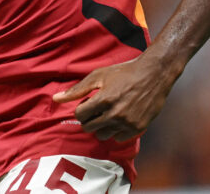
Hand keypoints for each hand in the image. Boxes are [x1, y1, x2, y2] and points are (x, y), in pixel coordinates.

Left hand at [52, 54, 177, 142]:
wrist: (153, 74)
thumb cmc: (124, 72)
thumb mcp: (98, 76)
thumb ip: (77, 90)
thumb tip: (55, 99)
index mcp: (104, 100)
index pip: (80, 115)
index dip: (81, 109)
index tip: (87, 103)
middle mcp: (115, 114)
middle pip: (89, 127)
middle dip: (89, 118)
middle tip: (97, 108)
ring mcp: (127, 123)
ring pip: (103, 135)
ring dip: (101, 126)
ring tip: (108, 113)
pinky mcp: (138, 128)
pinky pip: (118, 138)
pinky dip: (116, 130)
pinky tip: (119, 117)